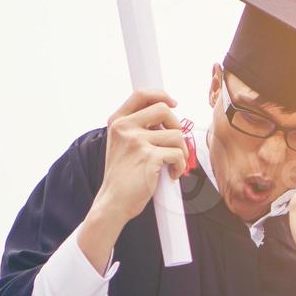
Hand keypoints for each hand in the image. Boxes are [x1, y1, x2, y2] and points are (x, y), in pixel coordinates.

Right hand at [90, 89, 187, 226]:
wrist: (114, 201)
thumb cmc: (123, 175)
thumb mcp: (122, 143)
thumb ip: (138, 126)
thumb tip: (168, 112)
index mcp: (117, 122)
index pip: (141, 94)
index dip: (161, 95)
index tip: (173, 103)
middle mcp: (125, 128)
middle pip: (164, 110)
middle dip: (177, 125)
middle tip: (175, 141)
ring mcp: (136, 141)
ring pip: (176, 134)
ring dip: (181, 151)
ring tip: (172, 163)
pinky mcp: (149, 157)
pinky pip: (178, 154)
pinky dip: (180, 167)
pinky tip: (171, 174)